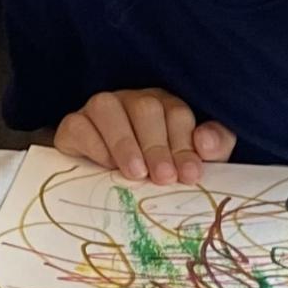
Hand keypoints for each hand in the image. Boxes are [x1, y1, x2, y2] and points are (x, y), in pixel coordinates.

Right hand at [55, 89, 235, 184]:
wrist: (104, 186)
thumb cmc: (155, 171)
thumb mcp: (189, 162)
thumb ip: (213, 148)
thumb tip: (205, 141)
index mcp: (166, 106)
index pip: (177, 114)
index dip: (184, 144)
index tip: (189, 174)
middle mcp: (133, 101)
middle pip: (146, 108)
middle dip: (157, 146)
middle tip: (164, 178)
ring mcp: (101, 110)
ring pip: (108, 108)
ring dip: (124, 142)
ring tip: (136, 174)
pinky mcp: (73, 125)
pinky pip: (78, 125)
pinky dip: (93, 145)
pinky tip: (106, 168)